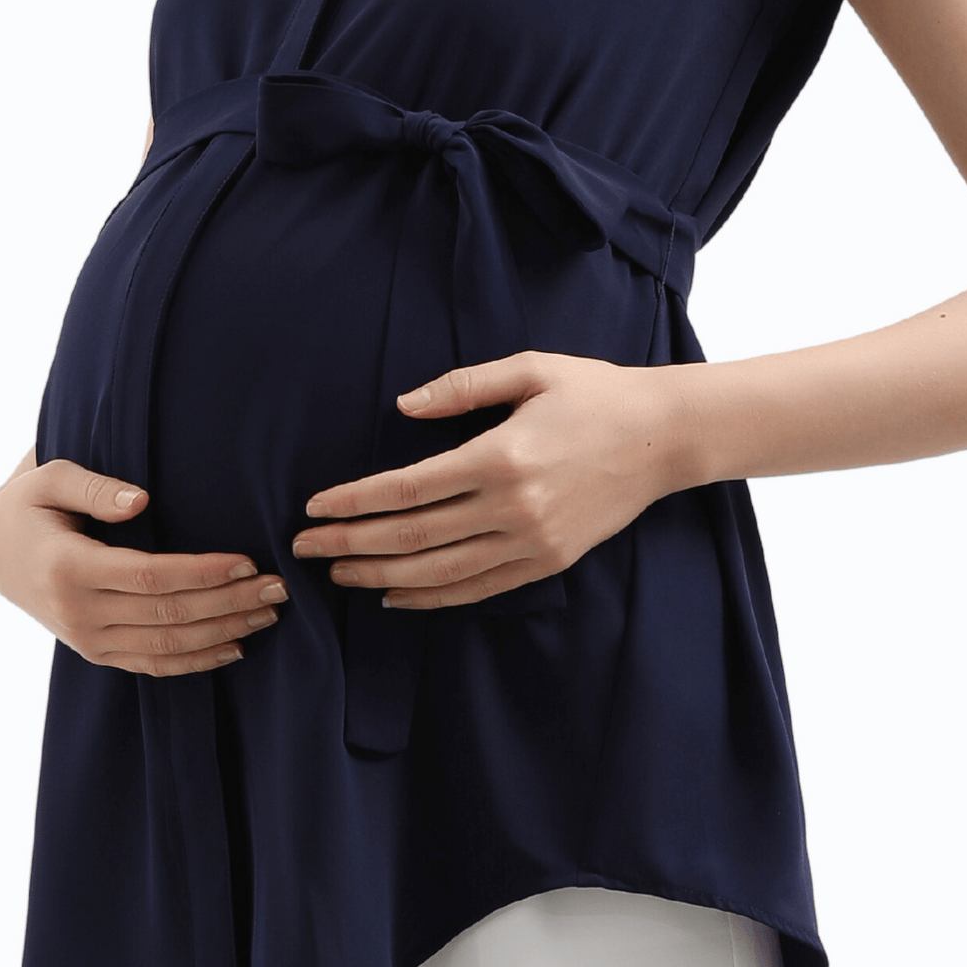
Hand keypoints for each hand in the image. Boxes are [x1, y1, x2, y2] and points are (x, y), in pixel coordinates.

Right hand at [0, 450, 287, 674]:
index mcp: (69, 568)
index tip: (248, 560)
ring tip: (268, 614)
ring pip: (165, 646)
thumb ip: (94, 487)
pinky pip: (150, 665)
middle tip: (279, 588)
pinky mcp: (95, 652)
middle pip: (167, 615)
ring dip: (222, 633)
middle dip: (229, 604)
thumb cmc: (29, 504)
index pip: (150, 576)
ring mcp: (86, 640)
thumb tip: (142, 501)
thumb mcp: (49, 479)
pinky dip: (194, 662)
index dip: (203, 572)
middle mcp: (78, 612)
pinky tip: (233, 648)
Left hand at [290, 352, 689, 609]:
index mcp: (501, 456)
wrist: (663, 437)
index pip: (408, 489)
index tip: (315, 506)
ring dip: (381, 577)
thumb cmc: (594, 393)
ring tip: (338, 574)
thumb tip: (403, 405)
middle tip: (304, 547)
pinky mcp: (548, 562)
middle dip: (351, 544)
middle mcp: (513, 507)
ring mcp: (532, 542)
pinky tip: (396, 595)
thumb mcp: (530, 369)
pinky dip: (432, 597)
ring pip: (440, 572)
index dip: (354, 501)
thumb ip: (462, 387)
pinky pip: (477, 589)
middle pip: (413, 537)